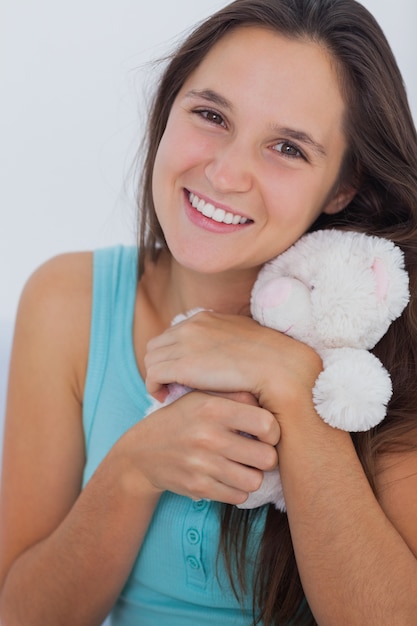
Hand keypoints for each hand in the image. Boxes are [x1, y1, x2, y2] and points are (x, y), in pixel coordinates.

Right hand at [119, 390, 279, 504]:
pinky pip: (238, 496)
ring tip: (244, 465)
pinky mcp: (197, 487)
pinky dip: (237, 489)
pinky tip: (228, 477)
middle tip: (258, 452)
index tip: (265, 433)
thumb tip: (272, 400)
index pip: (266, 424)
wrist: (142, 451)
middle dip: (266, 457)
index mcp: (213, 408)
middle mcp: (208, 436)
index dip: (273, 431)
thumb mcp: (202, 397)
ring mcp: (202, 464)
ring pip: (254, 481)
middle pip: (267, 458)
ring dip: (252, 475)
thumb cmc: (182, 419)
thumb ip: (235, 395)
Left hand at [145, 311, 321, 419]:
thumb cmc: (269, 359)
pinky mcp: (182, 365)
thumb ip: (226, 340)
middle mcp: (191, 326)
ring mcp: (184, 344)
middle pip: (157, 345)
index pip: (173, 333)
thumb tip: (224, 352)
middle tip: (169, 384)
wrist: (280, 368)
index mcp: (205, 318)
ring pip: (151, 359)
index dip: (172, 354)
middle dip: (160, 364)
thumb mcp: (245, 339)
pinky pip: (152, 375)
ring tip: (167, 392)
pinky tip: (165, 397)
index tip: (178, 372)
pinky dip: (154, 387)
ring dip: (156, 376)